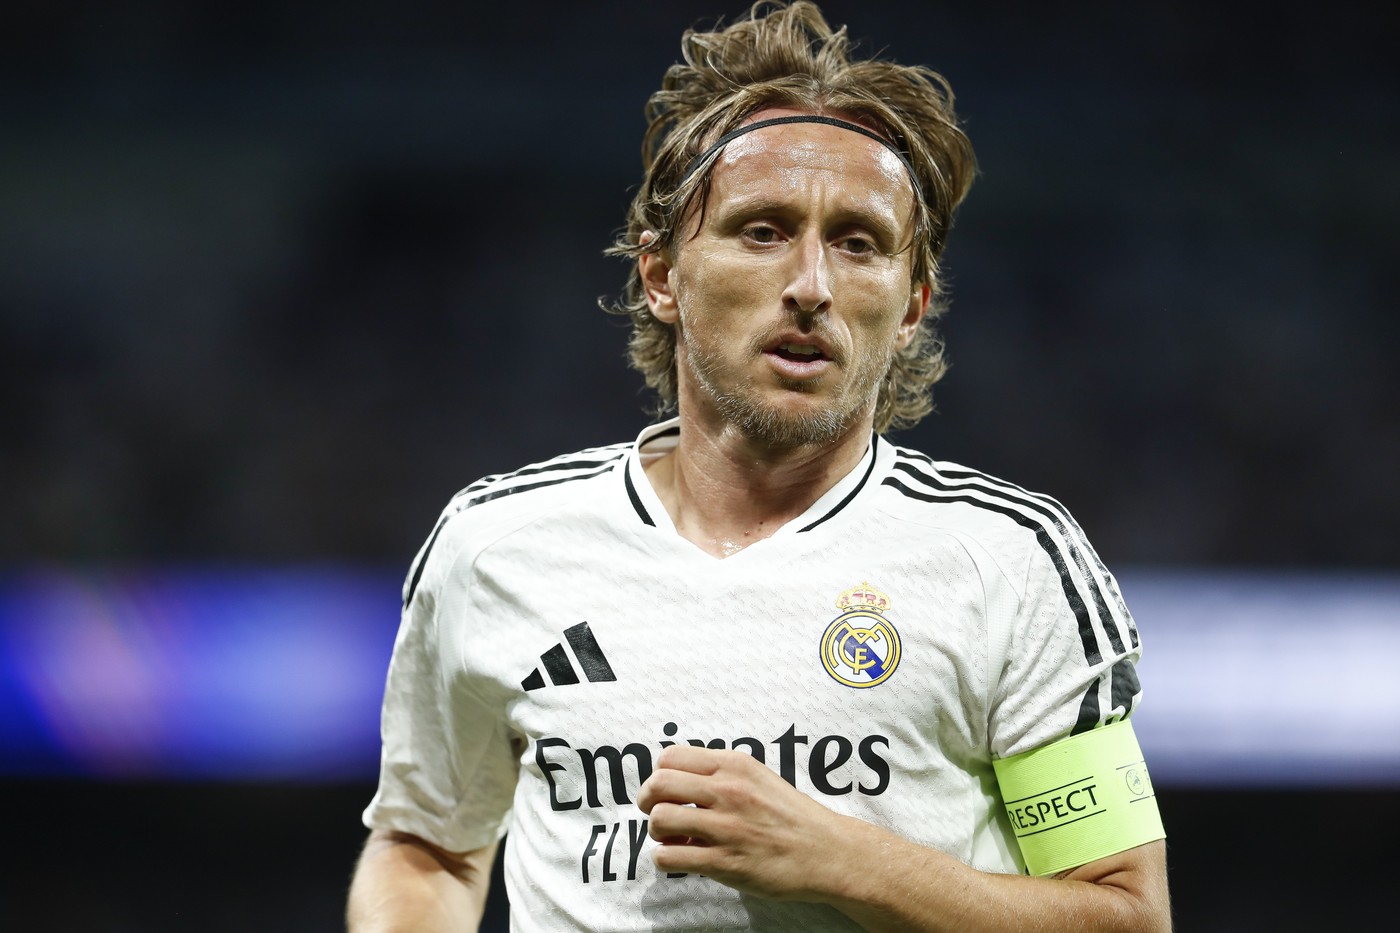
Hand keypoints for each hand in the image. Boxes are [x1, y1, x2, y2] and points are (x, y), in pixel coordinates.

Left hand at [635, 744, 853, 900]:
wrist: (827, 852)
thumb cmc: (791, 816)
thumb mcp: (758, 777)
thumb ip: (721, 773)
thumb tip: (678, 780)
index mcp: (734, 765)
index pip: (669, 757)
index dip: (658, 775)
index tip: (666, 790)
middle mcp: (728, 791)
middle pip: (657, 784)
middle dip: (648, 801)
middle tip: (659, 813)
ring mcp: (726, 827)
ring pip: (659, 819)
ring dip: (658, 832)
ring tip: (675, 838)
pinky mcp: (725, 862)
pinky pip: (670, 856)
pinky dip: (666, 858)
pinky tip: (683, 857)